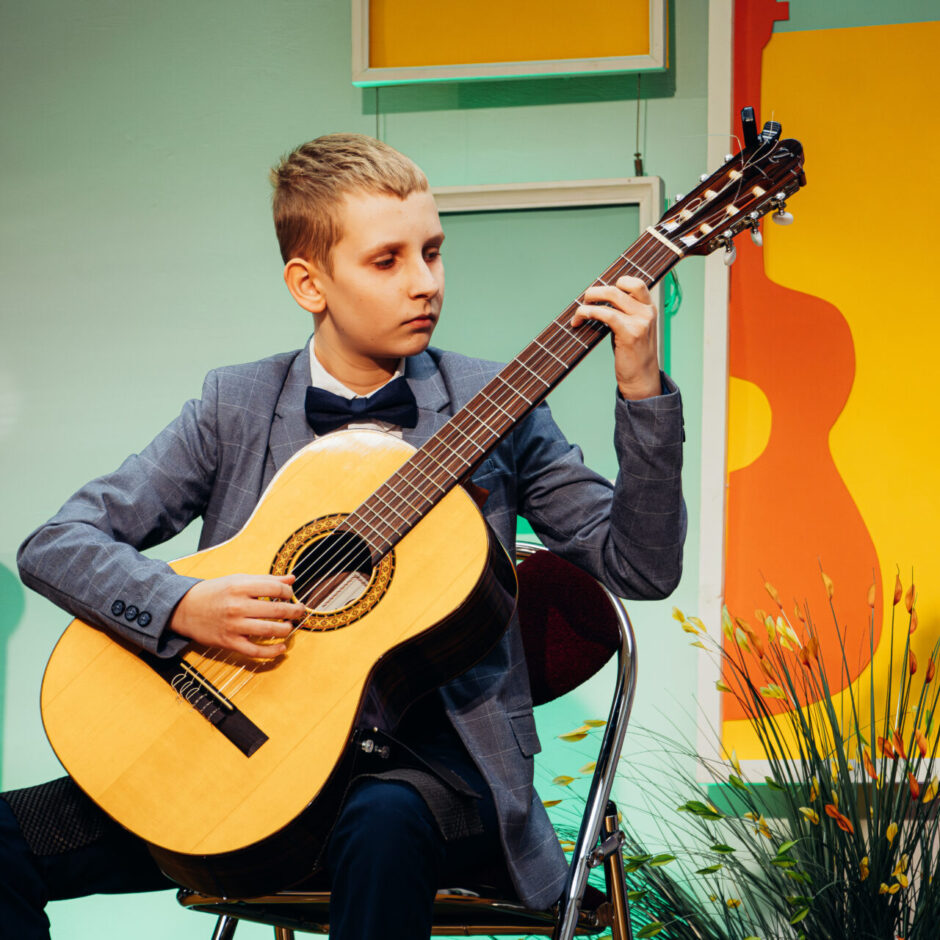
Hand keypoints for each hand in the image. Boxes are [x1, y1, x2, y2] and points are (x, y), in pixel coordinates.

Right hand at [170, 574, 307, 658]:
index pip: (276, 589)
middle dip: (294, 611)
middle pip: (277, 610)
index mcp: (240, 586)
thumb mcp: (238, 580)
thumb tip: (292, 579)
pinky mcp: (229, 642)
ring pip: (269, 630)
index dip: (289, 592)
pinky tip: (281, 648)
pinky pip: (255, 651)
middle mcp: (237, 606)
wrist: (185, 608)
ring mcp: (233, 625)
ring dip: (286, 629)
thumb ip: (266, 580)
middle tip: (300, 611)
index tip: (291, 595)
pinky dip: (272, 651)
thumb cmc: (215, 592)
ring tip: (289, 626)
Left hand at [570, 275, 660, 399]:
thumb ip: (623, 313)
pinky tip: (580, 320)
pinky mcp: (630, 333)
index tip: (601, 296)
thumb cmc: (633, 355)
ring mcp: (640, 322)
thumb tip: (597, 300)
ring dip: (588, 302)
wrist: (642, 379)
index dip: (615, 284)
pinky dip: (589, 313)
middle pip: (618, 287)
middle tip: (584, 302)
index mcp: (649, 308)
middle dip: (595, 291)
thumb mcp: (632, 328)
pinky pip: (606, 314)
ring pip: (610, 296)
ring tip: (578, 313)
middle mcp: (647, 312)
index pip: (634, 283)